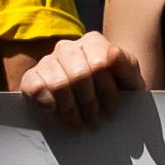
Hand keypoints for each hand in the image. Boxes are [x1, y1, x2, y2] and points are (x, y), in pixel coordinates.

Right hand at [5, 31, 142, 128]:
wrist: (99, 96)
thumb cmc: (117, 88)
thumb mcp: (130, 80)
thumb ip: (127, 66)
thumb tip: (113, 53)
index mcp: (93, 42)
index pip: (100, 65)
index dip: (107, 92)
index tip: (111, 110)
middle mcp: (68, 47)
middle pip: (79, 76)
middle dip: (89, 103)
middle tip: (94, 121)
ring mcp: (48, 60)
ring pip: (59, 83)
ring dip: (70, 109)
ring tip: (79, 122)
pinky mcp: (33, 76)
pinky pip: (33, 85)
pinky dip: (43, 99)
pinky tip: (53, 110)